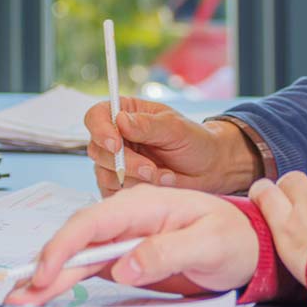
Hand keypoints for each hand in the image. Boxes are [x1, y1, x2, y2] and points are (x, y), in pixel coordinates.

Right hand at [6, 184, 260, 303]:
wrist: (249, 245)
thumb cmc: (234, 237)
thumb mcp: (209, 243)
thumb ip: (166, 252)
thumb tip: (124, 268)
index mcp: (143, 205)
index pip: (93, 222)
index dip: (65, 246)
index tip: (46, 271)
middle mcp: (124, 219)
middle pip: (76, 241)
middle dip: (45, 267)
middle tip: (20, 295)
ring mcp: (121, 238)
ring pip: (76, 258)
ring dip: (47, 278)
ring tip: (20, 300)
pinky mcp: (122, 257)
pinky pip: (87, 269)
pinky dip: (63, 281)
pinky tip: (42, 294)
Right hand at [83, 98, 261, 196]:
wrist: (210, 169)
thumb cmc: (195, 142)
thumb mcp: (176, 128)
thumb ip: (147, 125)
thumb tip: (121, 120)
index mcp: (126, 114)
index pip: (96, 116)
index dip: (100, 130)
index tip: (116, 144)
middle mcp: (116, 137)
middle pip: (97, 149)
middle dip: (126, 163)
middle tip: (152, 169)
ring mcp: (115, 163)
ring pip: (105, 174)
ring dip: (136, 179)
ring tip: (164, 176)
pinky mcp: (120, 186)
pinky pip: (113, 192)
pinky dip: (136, 192)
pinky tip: (157, 186)